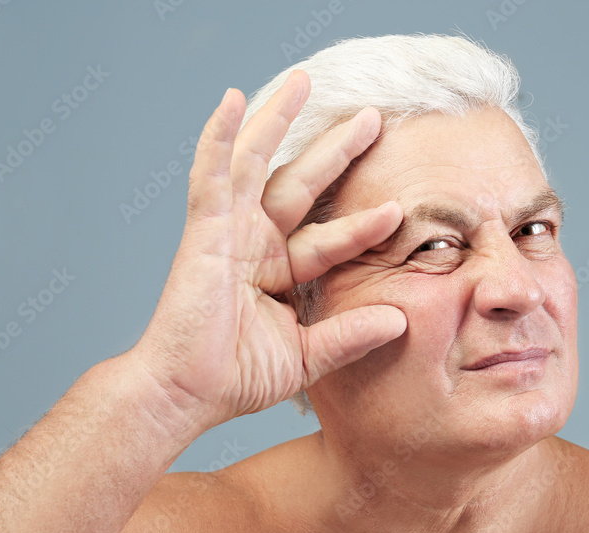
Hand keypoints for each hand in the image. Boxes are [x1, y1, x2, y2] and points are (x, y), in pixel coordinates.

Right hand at [131, 71, 405, 430]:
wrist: (187, 394)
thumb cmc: (236, 378)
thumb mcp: (307, 355)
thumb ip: (350, 335)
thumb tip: (400, 320)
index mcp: (279, 271)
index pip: (330, 238)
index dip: (363, 223)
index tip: (400, 208)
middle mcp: (256, 245)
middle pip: (302, 185)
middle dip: (336, 151)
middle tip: (372, 118)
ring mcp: (228, 233)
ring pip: (257, 164)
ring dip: (278, 122)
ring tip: (303, 82)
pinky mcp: (204, 231)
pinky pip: (212, 176)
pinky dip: (219, 137)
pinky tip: (233, 101)